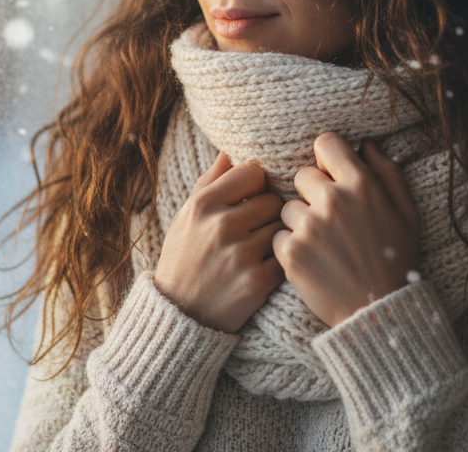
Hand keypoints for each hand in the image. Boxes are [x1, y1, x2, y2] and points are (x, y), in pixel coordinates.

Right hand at [154, 151, 285, 332]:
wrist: (181, 315)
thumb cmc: (185, 258)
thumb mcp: (186, 217)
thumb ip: (209, 182)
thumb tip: (230, 152)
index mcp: (203, 205)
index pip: (253, 172)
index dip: (256, 185)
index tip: (251, 198)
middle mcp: (221, 226)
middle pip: (273, 199)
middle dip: (269, 212)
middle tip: (257, 226)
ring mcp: (241, 254)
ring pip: (283, 226)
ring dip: (277, 235)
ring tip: (261, 246)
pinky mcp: (258, 282)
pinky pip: (286, 255)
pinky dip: (281, 259)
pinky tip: (266, 265)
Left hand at [273, 132, 420, 326]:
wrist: (379, 312)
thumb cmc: (397, 261)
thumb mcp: (407, 213)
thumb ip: (388, 173)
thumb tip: (366, 144)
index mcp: (362, 186)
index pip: (326, 143)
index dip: (328, 158)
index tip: (332, 174)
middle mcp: (333, 201)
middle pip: (302, 175)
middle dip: (313, 193)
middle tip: (331, 220)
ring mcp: (309, 227)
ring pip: (288, 207)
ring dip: (300, 222)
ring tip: (324, 245)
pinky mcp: (291, 253)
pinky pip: (279, 235)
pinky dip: (291, 247)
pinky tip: (314, 261)